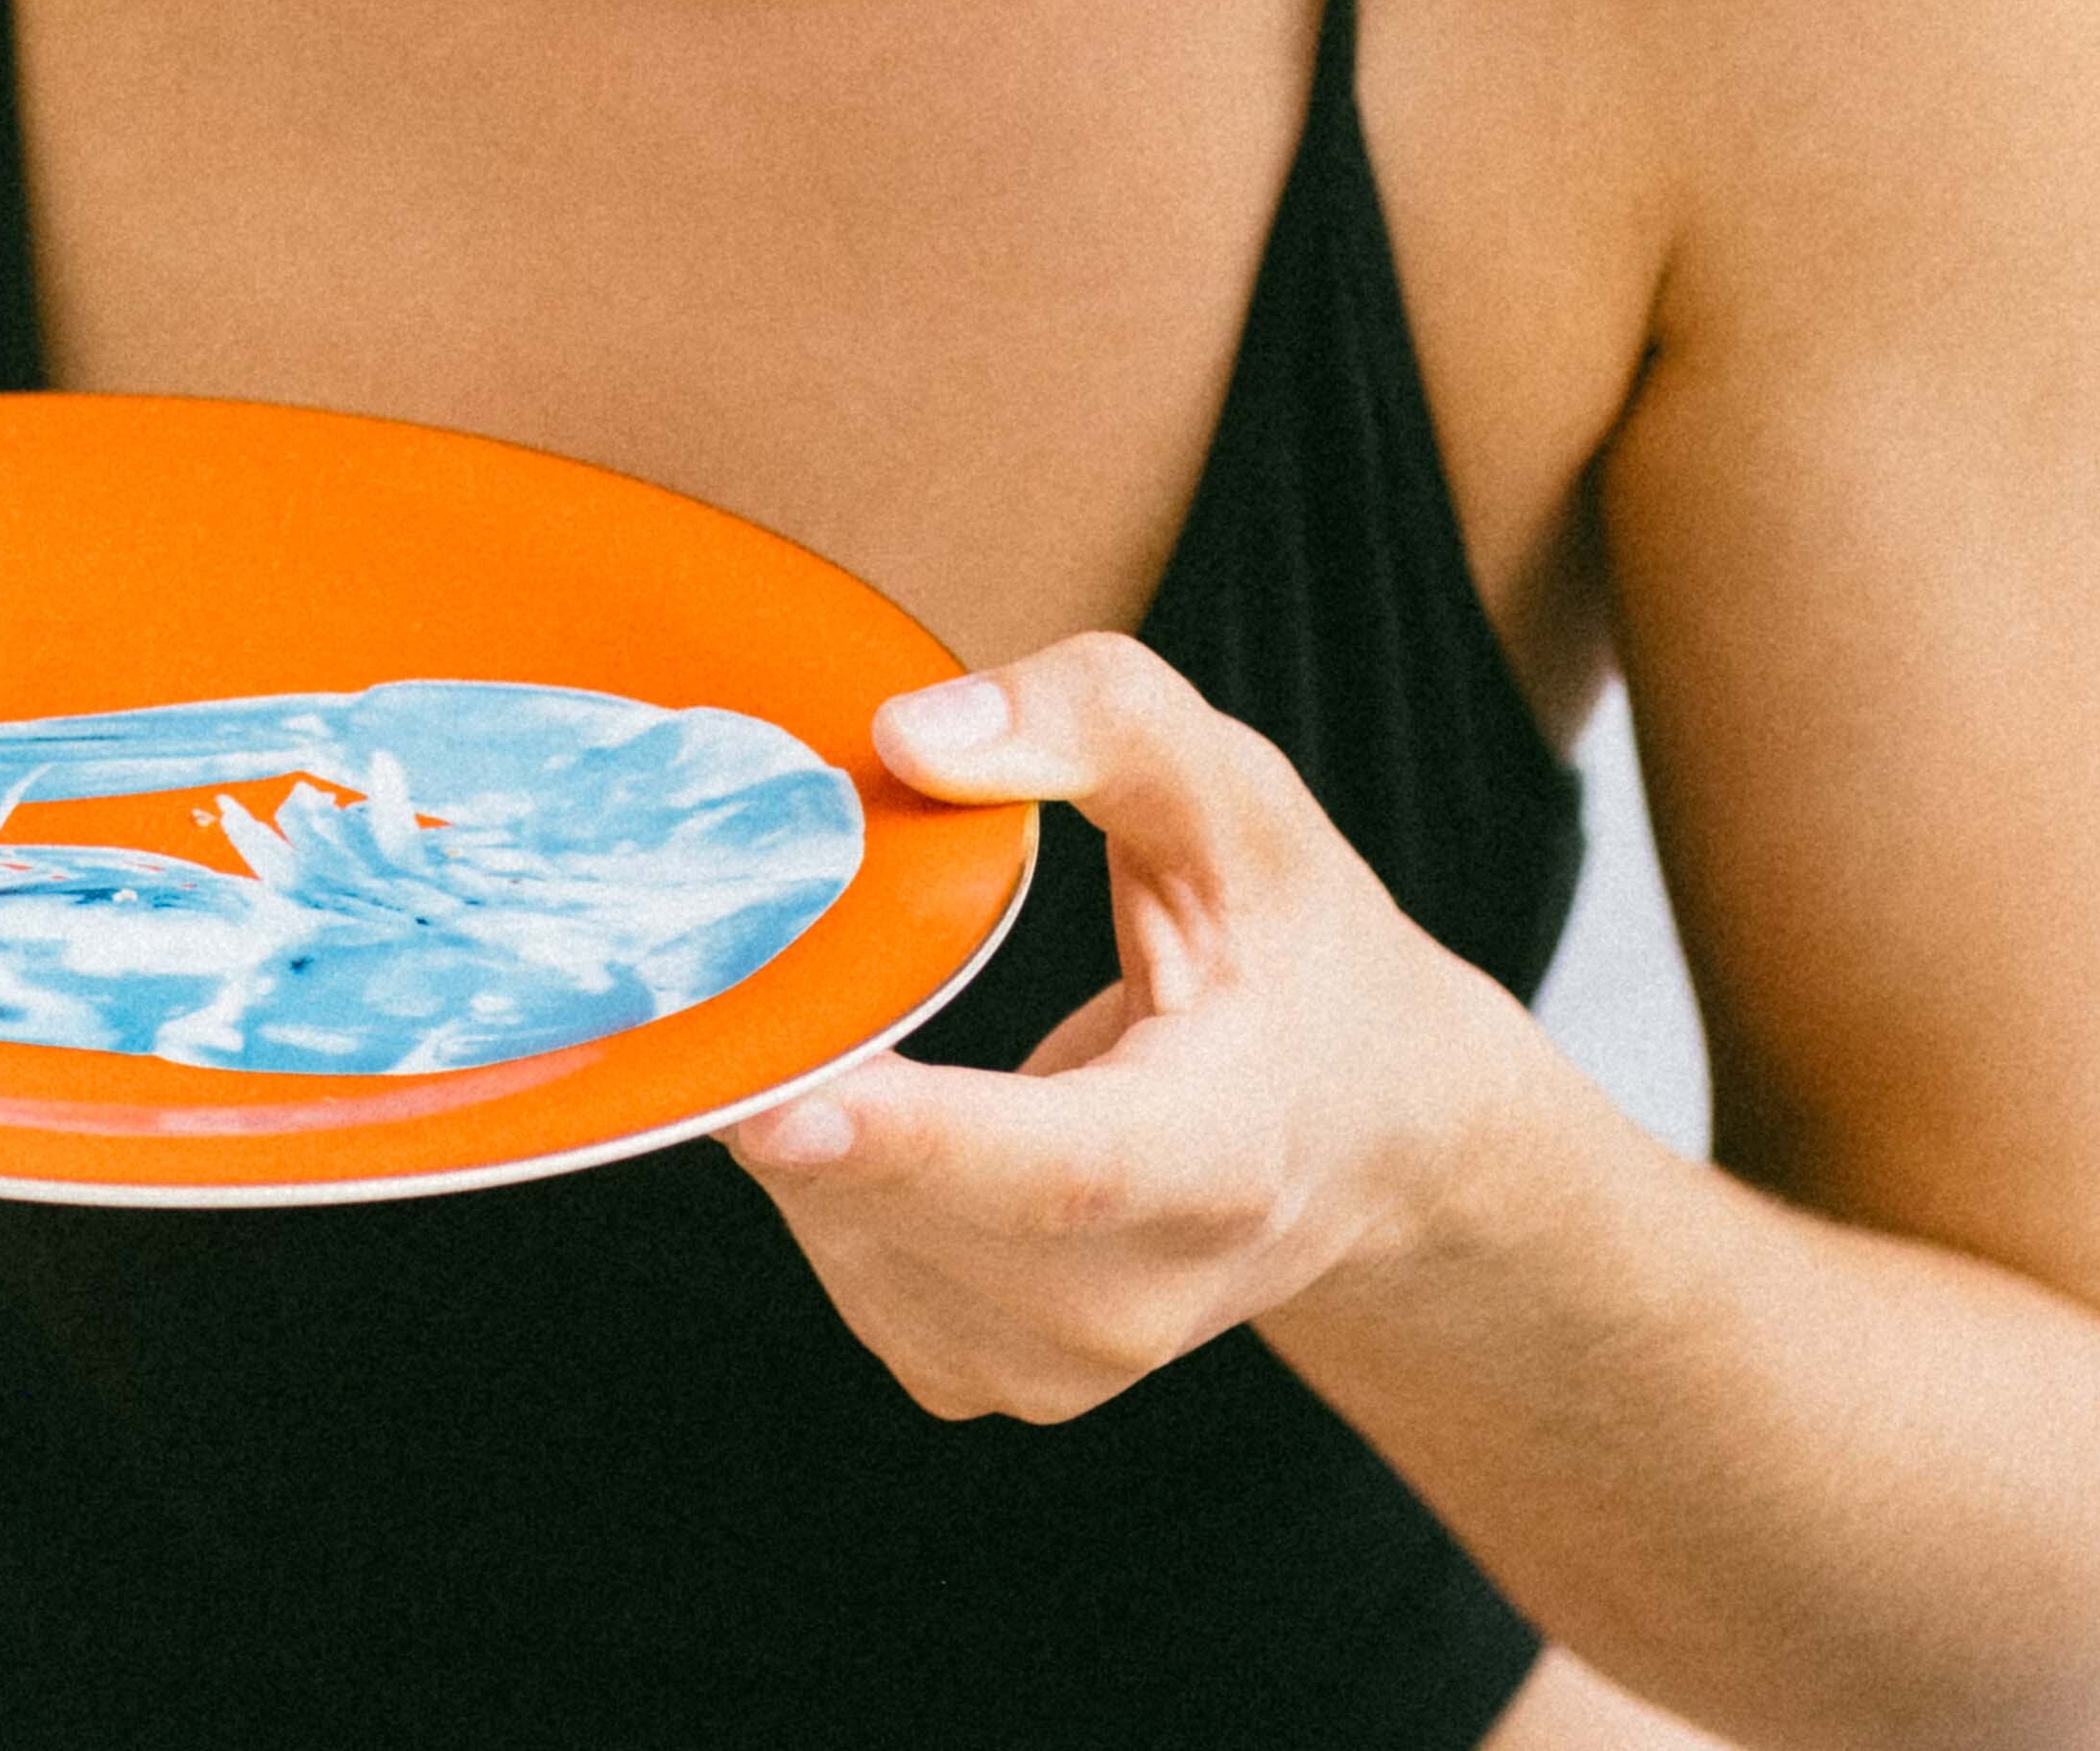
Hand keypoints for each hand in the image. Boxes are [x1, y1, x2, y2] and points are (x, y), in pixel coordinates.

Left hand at [729, 633, 1513, 1424]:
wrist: (1378, 1132)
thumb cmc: (1296, 945)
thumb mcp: (1236, 799)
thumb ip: (1092, 723)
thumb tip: (903, 738)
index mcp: (1222, 1157)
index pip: (1059, 1170)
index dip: (912, 1140)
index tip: (775, 1106)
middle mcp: (1139, 1295)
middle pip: (922, 1208)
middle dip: (799, 1089)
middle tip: (721, 962)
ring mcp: (1057, 1364)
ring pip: (852, 1238)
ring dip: (804, 1114)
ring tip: (846, 1000)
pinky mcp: (983, 1376)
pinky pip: (842, 1267)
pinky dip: (819, 1167)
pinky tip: (872, 1081)